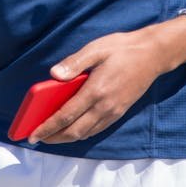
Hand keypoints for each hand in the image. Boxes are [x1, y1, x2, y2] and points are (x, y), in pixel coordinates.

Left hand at [29, 15, 185, 144]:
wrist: (153, 54)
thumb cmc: (122, 48)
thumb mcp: (96, 48)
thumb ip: (74, 63)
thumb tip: (53, 75)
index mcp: (95, 90)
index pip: (66, 115)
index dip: (47, 127)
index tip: (32, 134)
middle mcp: (105, 106)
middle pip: (74, 131)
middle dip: (54, 137)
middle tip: (36, 138)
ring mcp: (113, 111)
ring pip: (86, 133)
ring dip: (67, 137)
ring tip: (51, 135)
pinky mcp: (120, 112)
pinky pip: (97, 129)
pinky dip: (82, 133)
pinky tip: (73, 127)